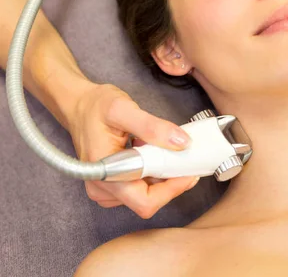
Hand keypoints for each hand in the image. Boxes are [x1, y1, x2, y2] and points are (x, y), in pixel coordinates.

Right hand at [68, 83, 198, 218]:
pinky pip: (139, 189)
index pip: (145, 200)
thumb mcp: (123, 108)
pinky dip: (152, 173)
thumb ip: (152, 127)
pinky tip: (152, 154)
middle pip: (147, 201)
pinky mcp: (111, 187)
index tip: (189, 170)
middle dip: (169, 181)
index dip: (171, 188)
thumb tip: (182, 143)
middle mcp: (102, 189)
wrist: (79, 106)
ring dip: (161, 176)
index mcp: (104, 174)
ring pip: (145, 196)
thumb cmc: (96, 106)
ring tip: (163, 150)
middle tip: (182, 157)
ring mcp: (105, 190)